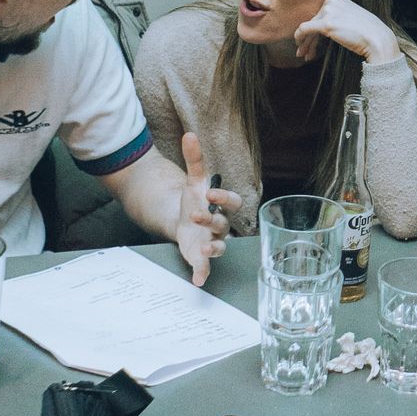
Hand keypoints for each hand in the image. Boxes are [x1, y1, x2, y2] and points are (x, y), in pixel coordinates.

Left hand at [175, 131, 236, 284]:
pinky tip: (198, 280)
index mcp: (222, 206)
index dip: (224, 198)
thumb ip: (194, 159)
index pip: (232, 201)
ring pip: (219, 247)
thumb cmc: (195, 199)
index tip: (211, 193)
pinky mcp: (200, 256)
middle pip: (223, 224)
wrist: (183, 220)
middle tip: (196, 215)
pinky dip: (203, 274)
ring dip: (213, 250)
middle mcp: (221, 225)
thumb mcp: (193, 180)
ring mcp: (212, 242)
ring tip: (203, 249)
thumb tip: (189, 135)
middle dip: (211, 220)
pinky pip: (206, 267)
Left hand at [292, 0, 398, 64]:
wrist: (377, 39)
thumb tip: (321, 28)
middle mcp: (331, 0)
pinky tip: (300, 47)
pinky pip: (305, 29)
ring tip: (303, 54)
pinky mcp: (326, 23)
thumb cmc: (368, 32)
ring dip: (305, 42)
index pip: (320, 13)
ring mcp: (328, 11)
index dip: (314, 30)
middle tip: (304, 51)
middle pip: (313, 20)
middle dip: (309, 38)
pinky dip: (300, 38)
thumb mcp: (351, 18)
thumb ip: (337, 18)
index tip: (313, 42)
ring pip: (308, 27)